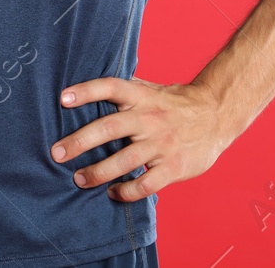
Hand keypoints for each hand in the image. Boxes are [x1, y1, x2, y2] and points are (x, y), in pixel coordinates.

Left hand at [50, 77, 230, 201]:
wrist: (217, 115)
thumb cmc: (176, 103)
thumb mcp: (152, 89)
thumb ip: (125, 88)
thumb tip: (90, 81)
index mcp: (142, 96)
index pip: (111, 87)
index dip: (87, 91)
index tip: (63, 98)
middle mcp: (149, 118)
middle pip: (110, 127)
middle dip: (80, 141)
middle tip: (57, 153)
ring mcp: (162, 143)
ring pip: (124, 160)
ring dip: (98, 172)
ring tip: (79, 179)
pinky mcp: (173, 167)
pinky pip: (145, 184)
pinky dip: (126, 191)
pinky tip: (113, 193)